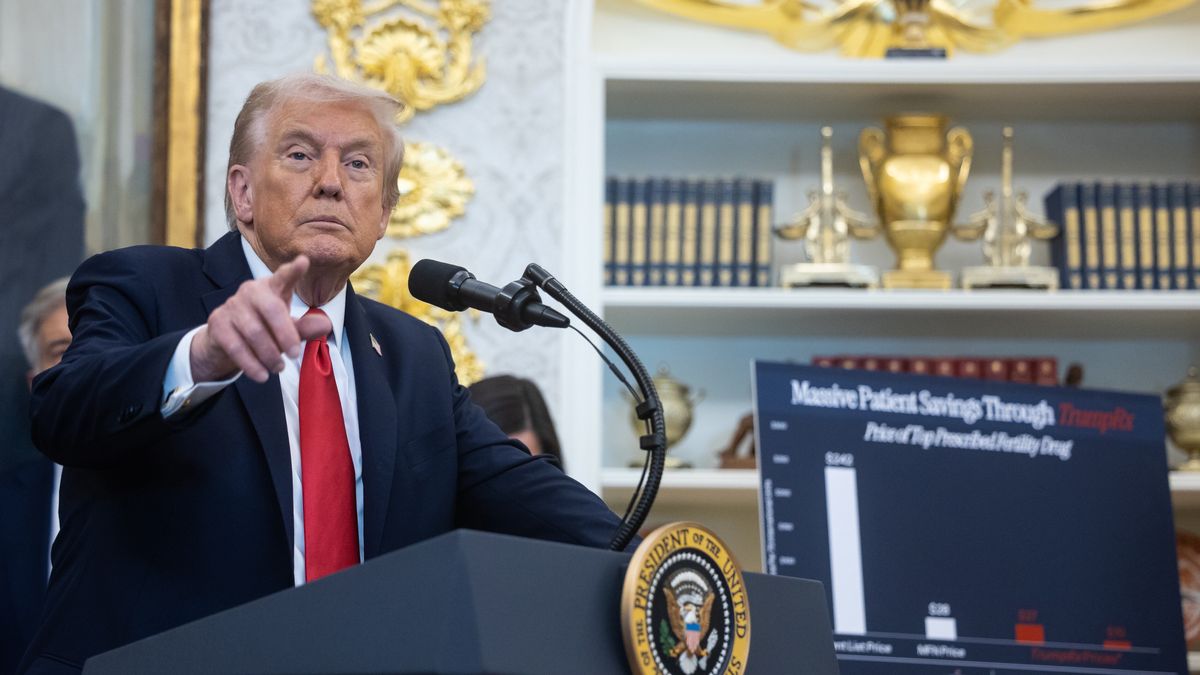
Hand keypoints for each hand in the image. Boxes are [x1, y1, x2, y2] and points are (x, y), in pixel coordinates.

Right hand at [190, 256, 332, 382]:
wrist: (224, 344)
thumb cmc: (263, 330)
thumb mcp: (287, 330)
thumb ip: (305, 328)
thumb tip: (325, 325)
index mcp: (272, 288)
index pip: (284, 276)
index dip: (293, 270)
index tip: (304, 262)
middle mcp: (251, 291)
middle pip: (272, 309)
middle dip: (286, 335)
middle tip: (295, 355)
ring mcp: (232, 305)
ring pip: (255, 332)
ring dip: (270, 354)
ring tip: (279, 368)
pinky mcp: (217, 323)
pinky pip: (236, 346)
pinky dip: (251, 364)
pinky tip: (262, 375)